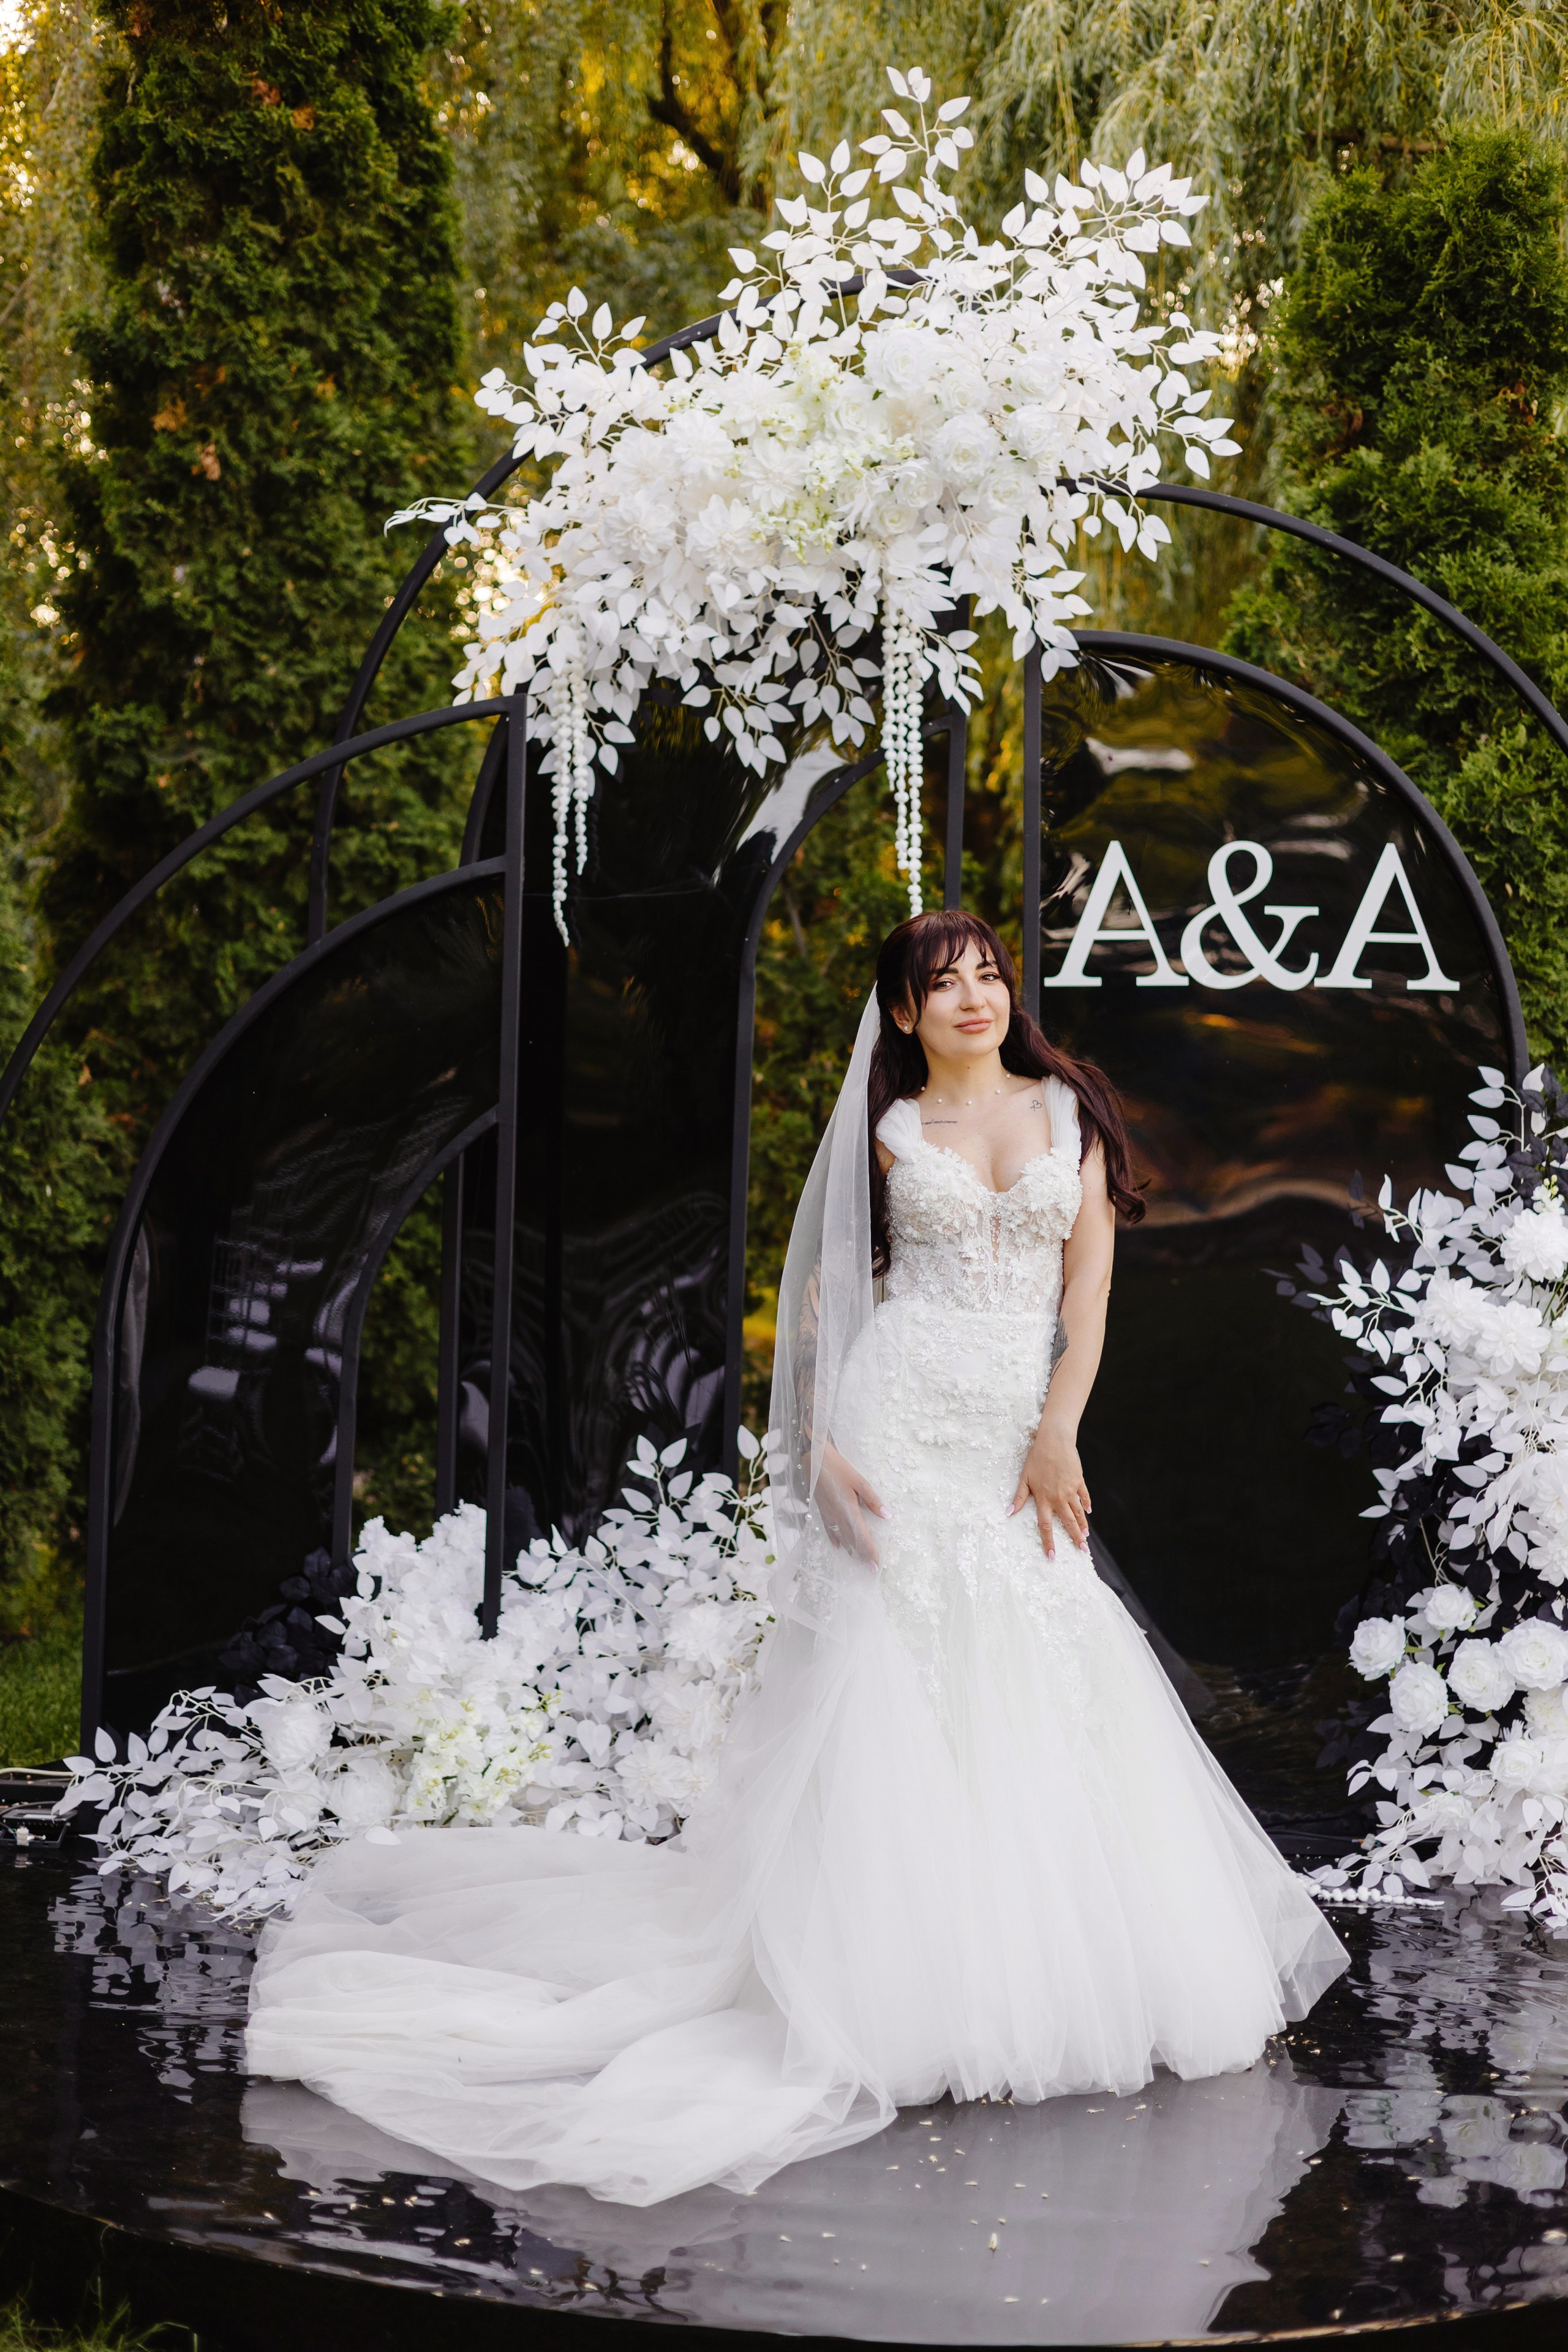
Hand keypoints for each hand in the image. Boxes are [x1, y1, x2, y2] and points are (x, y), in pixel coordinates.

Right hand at [815, 1442, 889, 1567]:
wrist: (814, 1460)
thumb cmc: (839, 1468)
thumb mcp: (860, 1481)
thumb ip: (873, 1500)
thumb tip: (887, 1516)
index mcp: (849, 1511)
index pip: (862, 1537)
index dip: (870, 1552)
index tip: (877, 1565)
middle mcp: (838, 1517)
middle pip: (852, 1541)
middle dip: (863, 1556)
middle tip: (871, 1569)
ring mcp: (828, 1515)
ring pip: (841, 1538)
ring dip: (851, 1550)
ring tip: (859, 1561)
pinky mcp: (822, 1511)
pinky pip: (829, 1530)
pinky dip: (835, 1540)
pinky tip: (838, 1547)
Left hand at [1007, 1420, 1089, 1560]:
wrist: (1055, 1441)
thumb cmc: (1036, 1458)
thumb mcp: (1024, 1478)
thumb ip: (1019, 1497)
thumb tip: (1009, 1512)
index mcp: (1043, 1499)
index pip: (1045, 1526)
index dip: (1048, 1542)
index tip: (1052, 1556)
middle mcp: (1058, 1498)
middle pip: (1068, 1523)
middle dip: (1075, 1538)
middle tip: (1082, 1550)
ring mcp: (1070, 1490)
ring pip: (1078, 1512)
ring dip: (1083, 1525)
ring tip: (1086, 1536)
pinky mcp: (1079, 1481)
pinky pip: (1084, 1496)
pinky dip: (1087, 1504)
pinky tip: (1089, 1511)